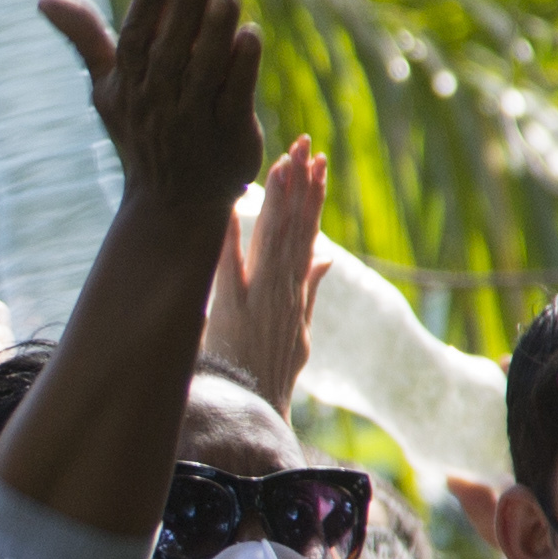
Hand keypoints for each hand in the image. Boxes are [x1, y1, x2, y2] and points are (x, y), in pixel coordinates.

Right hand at [41, 0, 263, 217]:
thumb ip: (85, 38)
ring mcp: (194, 121)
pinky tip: (250, 36)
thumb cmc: (141, 130)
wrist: (173, 203)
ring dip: (216, 32)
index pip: (134, 40)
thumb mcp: (106, 87)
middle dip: (186, 10)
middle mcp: (158, 103)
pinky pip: (234, 98)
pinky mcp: (230, 136)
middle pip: (170, 51)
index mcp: (128, 86)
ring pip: (204, 71)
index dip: (149, 4)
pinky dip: (242, 68)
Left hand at [204, 137, 329, 412]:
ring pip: (273, 240)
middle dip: (301, 185)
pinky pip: (230, 267)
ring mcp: (259, 299)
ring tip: (285, 161)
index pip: (308, 234)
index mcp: (294, 292)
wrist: (254, 413)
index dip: (314, 198)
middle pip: (295, 228)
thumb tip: (327, 256)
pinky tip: (231, 206)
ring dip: (279, 200)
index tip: (318, 163)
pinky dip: (231, 236)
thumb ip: (311, 290)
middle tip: (305, 145)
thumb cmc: (271, 377)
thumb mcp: (301, 335)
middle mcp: (280, 290)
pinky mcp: (234, 312)